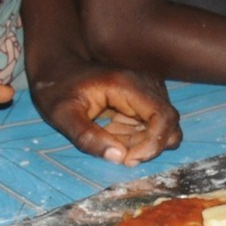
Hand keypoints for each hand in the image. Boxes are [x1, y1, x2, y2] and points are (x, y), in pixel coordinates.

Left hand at [32, 57, 180, 165]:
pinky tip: (110, 131)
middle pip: (168, 125)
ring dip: (139, 143)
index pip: (164, 117)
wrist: (56, 66)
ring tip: (107, 136)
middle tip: (116, 153)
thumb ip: (87, 137)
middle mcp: (146, 83)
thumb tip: (119, 157)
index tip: (129, 159)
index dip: (154, 144)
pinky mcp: (145, 98)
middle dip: (146, 147)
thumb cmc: (57, 89)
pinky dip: (135, 137)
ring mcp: (148, 89)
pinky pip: (151, 126)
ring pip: (162, 128)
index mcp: (129, 84)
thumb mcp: (62, 115)